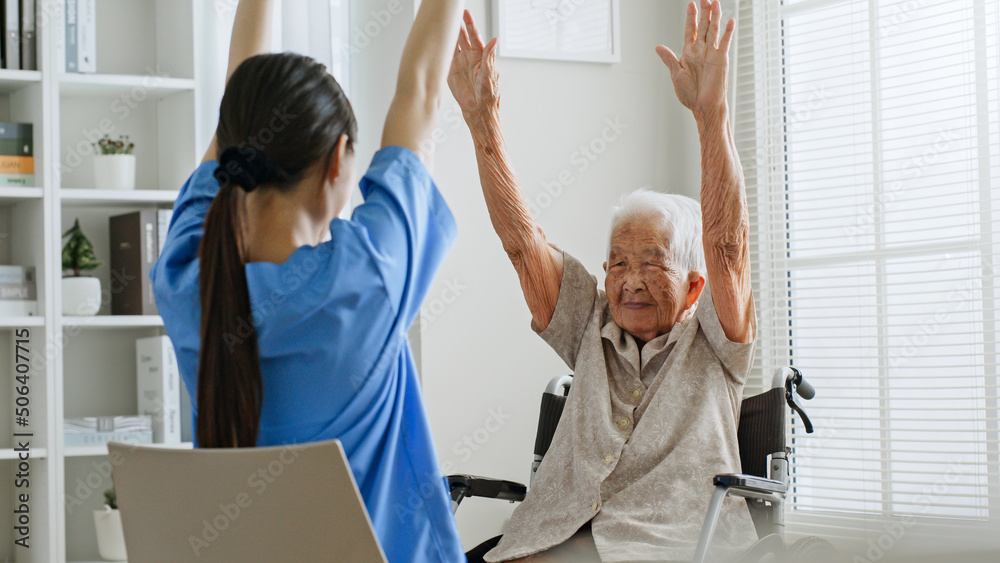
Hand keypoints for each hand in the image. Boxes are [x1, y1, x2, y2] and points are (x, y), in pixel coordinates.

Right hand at [448, 11, 498, 119]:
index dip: (470, 24)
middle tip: (451, 14)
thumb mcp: (490, 74)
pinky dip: (441, 50)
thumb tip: (495, 40)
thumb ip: (489, 57)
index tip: (465, 13)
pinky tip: (437, 42)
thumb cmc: (488, 95)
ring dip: (449, 36)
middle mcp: (469, 58)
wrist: (478, 110)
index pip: (474, 36)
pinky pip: (444, 58)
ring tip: (443, 24)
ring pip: (453, 45)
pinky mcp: (450, 72)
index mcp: (480, 56)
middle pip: (462, 37)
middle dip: (457, 25)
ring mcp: (459, 64)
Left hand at [656, 0, 733, 118]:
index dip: (691, 17)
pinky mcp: (721, 60)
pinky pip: (725, 43)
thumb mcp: (676, 74)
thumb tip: (658, 47)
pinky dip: (727, 32)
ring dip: (715, 17)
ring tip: (715, 2)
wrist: (702, 107)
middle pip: (703, 26)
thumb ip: (669, 58)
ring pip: (713, 31)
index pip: (690, 30)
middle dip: (703, 12)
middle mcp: (701, 51)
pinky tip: (730, 21)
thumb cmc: (689, 94)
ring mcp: (712, 54)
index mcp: (689, 53)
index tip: (691, 4)